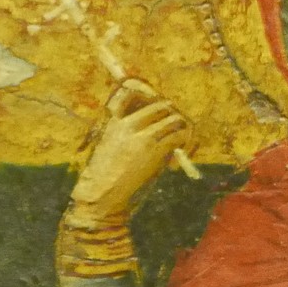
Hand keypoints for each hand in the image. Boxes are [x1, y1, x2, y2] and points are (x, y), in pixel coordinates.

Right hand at [68, 80, 189, 224]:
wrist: (102, 195)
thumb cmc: (105, 177)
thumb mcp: (110, 147)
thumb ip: (130, 134)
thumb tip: (160, 128)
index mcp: (113, 121)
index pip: (128, 91)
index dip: (146, 91)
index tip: (157, 103)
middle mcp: (128, 124)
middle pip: (160, 104)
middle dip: (172, 115)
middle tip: (176, 128)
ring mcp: (141, 135)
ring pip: (173, 118)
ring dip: (182, 128)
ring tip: (181, 143)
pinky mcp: (154, 149)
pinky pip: (179, 135)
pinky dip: (186, 141)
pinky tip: (181, 154)